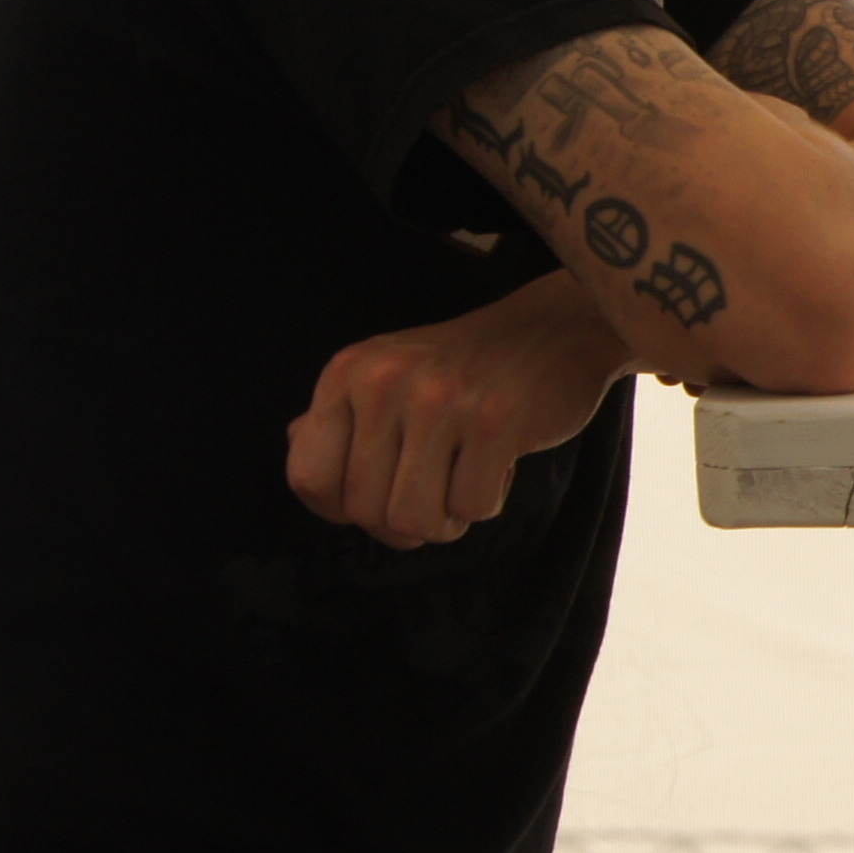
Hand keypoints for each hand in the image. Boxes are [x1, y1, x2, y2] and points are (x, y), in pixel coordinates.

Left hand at [286, 274, 639, 546]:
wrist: (556, 329)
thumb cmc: (469, 366)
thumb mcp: (390, 372)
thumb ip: (343, 414)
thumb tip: (297, 446)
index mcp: (348, 373)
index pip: (308, 478)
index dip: (341, 509)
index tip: (380, 497)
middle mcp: (383, 383)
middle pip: (364, 511)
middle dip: (404, 523)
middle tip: (438, 495)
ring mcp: (438, 401)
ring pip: (414, 520)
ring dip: (445, 522)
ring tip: (465, 485)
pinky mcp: (493, 422)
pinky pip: (471, 508)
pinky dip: (488, 502)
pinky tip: (499, 465)